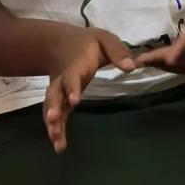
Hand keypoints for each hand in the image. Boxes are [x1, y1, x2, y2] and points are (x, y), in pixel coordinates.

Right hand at [43, 27, 133, 152]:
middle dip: (54, 108)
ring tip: (56, 140)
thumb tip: (132, 67)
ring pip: (52, 107)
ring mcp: (59, 91)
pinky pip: (55, 115)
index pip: (73, 77)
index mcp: (77, 65)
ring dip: (53, 123)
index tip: (74, 101)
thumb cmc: (89, 42)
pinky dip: (55, 129)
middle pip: (55, 94)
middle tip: (53, 121)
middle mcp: (63, 80)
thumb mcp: (105, 39)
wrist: (60, 44)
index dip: (72, 88)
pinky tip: (58, 145)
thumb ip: (118, 51)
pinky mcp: (59, 100)